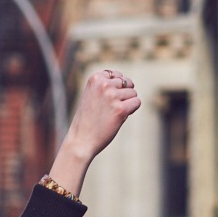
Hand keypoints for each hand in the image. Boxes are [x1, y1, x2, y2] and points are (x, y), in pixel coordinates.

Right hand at [48, 68, 141, 194]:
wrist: (80, 142)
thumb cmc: (87, 121)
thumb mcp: (92, 95)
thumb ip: (105, 86)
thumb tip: (129, 83)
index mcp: (95, 78)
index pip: (116, 75)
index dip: (115, 87)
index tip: (106, 99)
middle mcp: (104, 84)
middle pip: (126, 83)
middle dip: (122, 95)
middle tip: (109, 109)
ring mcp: (112, 96)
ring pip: (133, 93)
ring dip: (126, 103)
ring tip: (112, 114)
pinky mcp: (120, 109)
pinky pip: (137, 102)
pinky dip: (132, 110)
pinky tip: (120, 117)